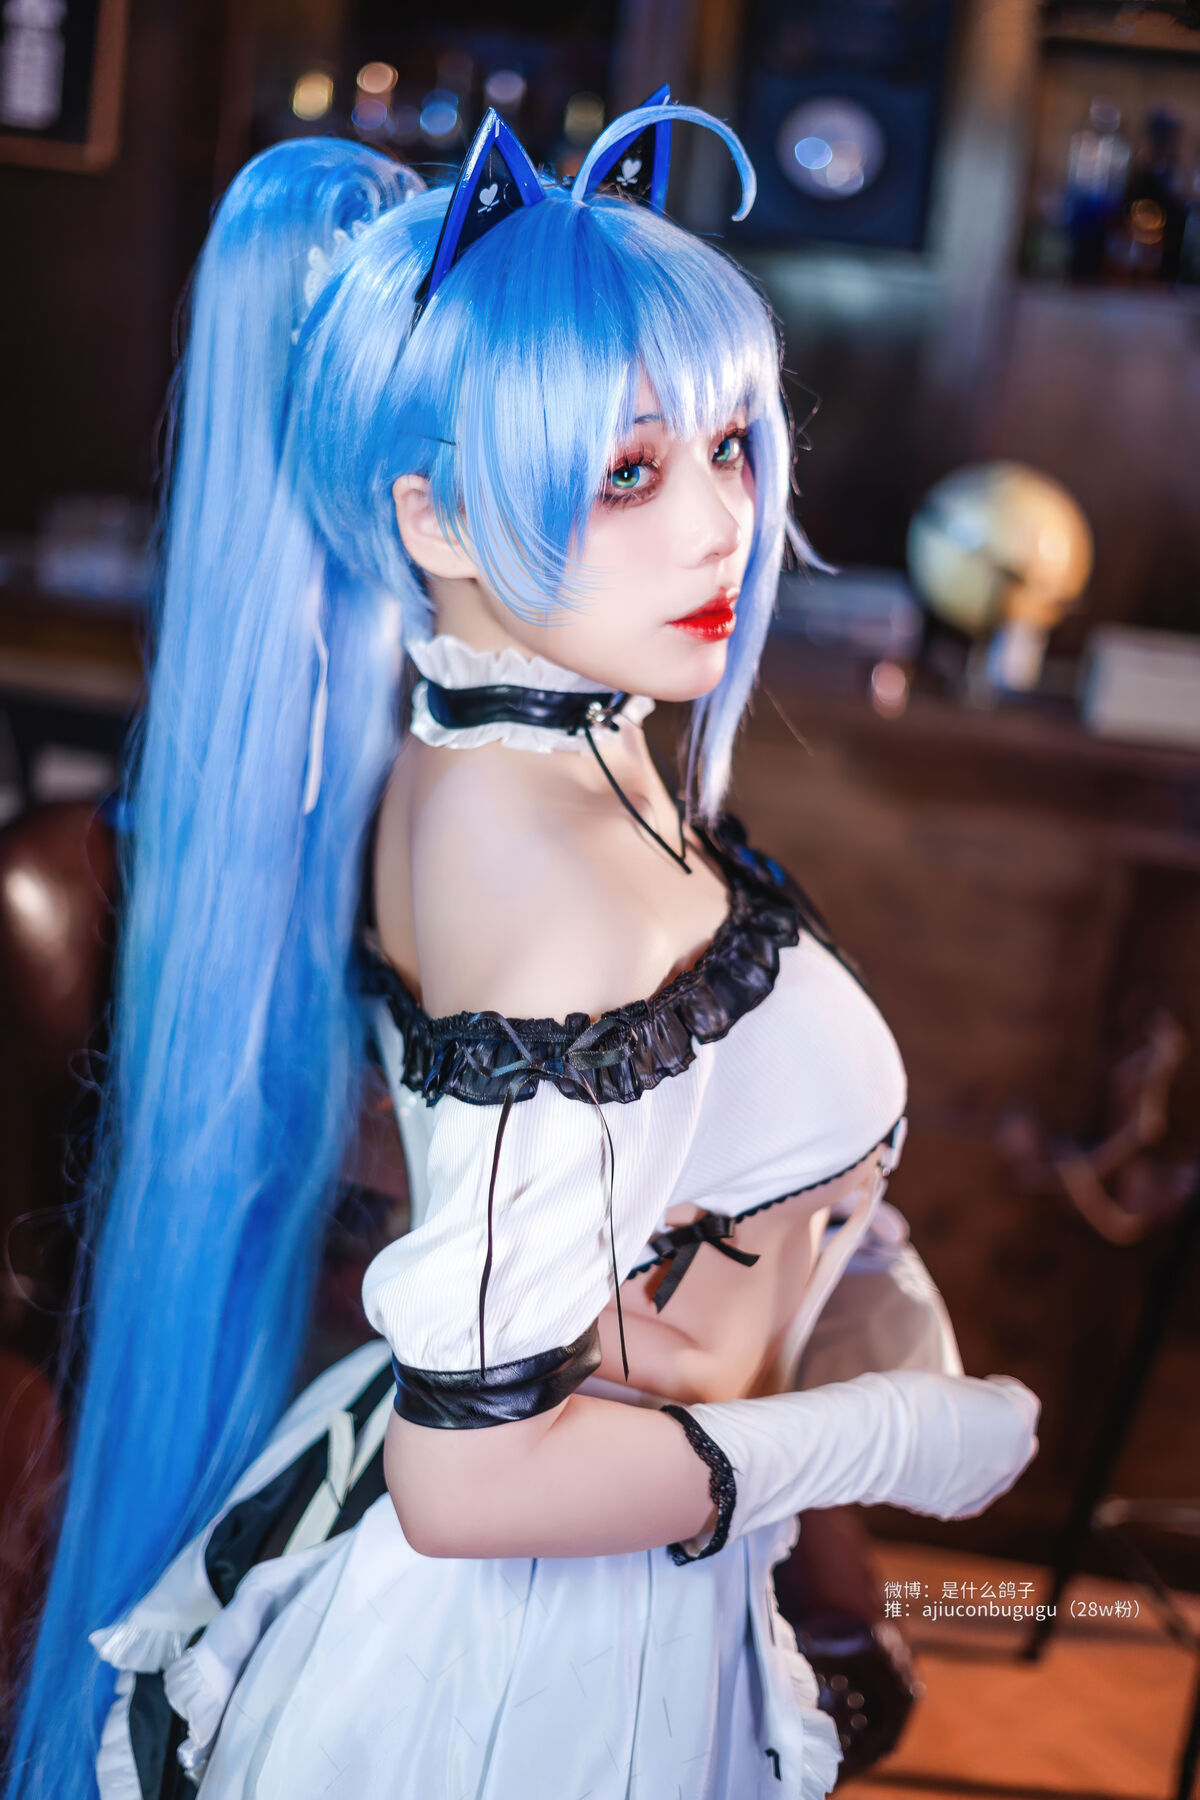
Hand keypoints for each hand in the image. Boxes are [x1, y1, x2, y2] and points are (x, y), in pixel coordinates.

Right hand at [885, 1370, 1040, 1519]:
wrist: (875, 1438)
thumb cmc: (907, 1397)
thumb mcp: (951, 1383)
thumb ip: (975, 1401)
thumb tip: (971, 1414)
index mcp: (1015, 1418)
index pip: (1022, 1401)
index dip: (1001, 1389)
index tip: (985, 1382)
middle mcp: (1011, 1457)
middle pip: (1019, 1440)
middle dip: (1001, 1427)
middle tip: (973, 1412)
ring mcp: (987, 1487)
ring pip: (998, 1470)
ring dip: (984, 1454)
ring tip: (953, 1438)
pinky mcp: (960, 1506)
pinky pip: (973, 1489)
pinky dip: (963, 1477)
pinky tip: (941, 1461)